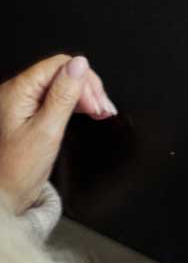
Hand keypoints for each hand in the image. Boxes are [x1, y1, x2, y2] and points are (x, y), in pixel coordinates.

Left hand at [0, 55, 114, 214]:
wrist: (1, 197)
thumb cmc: (16, 172)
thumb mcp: (47, 131)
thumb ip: (64, 95)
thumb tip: (79, 65)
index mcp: (16, 92)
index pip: (59, 65)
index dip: (84, 81)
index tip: (96, 103)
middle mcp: (14, 93)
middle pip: (61, 73)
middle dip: (86, 89)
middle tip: (102, 110)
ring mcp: (19, 103)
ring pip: (60, 84)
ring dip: (83, 96)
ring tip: (99, 112)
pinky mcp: (24, 113)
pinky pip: (53, 98)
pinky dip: (73, 104)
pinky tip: (86, 113)